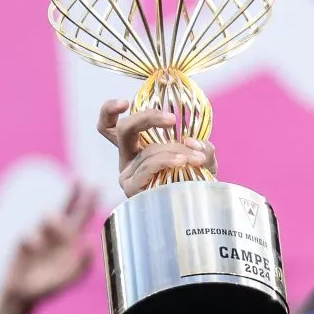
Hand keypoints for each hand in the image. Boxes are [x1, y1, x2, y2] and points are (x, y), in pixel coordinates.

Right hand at [0, 182, 97, 313]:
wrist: (23, 295)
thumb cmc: (50, 284)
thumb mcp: (69, 278)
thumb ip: (82, 266)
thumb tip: (90, 244)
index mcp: (71, 240)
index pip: (81, 216)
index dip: (88, 201)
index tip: (96, 185)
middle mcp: (56, 234)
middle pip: (67, 209)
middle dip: (74, 194)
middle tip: (80, 180)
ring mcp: (40, 236)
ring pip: (49, 217)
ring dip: (56, 221)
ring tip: (57, 223)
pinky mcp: (23, 245)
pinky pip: (28, 236)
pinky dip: (34, 241)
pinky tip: (36, 248)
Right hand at [97, 99, 217, 196]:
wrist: (200, 211)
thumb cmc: (198, 181)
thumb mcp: (203, 157)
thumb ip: (202, 145)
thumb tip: (189, 140)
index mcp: (136, 147)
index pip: (109, 126)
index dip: (109, 111)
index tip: (125, 102)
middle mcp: (127, 159)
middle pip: (123, 129)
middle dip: (147, 118)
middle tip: (172, 119)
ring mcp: (128, 175)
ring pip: (148, 150)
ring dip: (175, 150)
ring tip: (196, 157)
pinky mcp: (132, 189)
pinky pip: (147, 167)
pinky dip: (166, 161)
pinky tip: (182, 162)